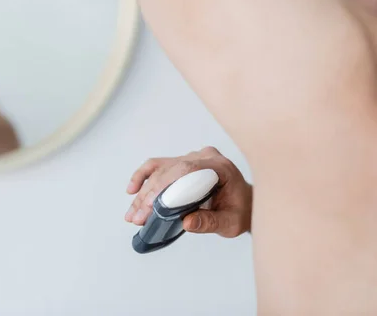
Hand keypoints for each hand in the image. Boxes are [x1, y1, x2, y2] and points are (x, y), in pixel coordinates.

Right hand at [125, 147, 252, 237]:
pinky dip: (144, 177)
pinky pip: (159, 166)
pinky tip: (132, 190)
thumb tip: (186, 222)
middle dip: (149, 195)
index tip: (151, 207)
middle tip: (137, 217)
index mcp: (219, 167)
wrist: (246, 204)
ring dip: (143, 191)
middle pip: (169, 171)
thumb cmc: (242, 212)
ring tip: (132, 213)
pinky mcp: (182, 163)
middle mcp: (204, 157)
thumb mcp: (231, 223)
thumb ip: (211, 222)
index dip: (165, 186)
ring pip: (160, 170)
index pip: (187, 170)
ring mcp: (192, 158)